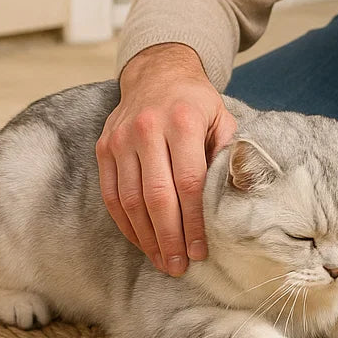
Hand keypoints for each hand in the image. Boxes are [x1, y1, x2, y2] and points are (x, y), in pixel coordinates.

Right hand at [96, 44, 236, 275]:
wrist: (157, 72)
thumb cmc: (195, 102)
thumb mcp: (221, 117)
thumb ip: (226, 152)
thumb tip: (233, 195)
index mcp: (182, 121)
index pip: (189, 183)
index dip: (194, 221)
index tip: (202, 249)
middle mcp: (147, 129)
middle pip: (157, 196)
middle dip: (170, 237)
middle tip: (180, 265)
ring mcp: (121, 139)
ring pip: (130, 200)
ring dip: (146, 237)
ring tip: (163, 261)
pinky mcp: (104, 148)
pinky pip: (111, 194)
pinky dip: (125, 223)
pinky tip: (141, 241)